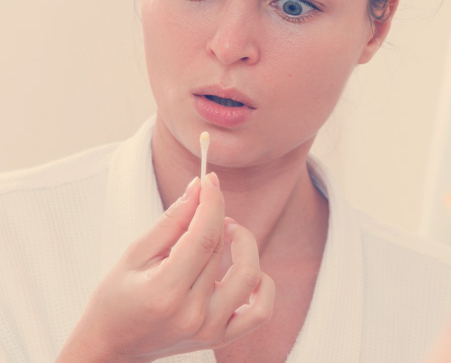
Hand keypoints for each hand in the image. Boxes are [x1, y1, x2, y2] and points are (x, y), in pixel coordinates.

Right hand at [57, 173, 274, 361]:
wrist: (112, 346)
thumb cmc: (116, 298)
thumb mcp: (134, 254)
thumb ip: (172, 221)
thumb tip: (199, 188)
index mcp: (164, 292)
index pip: (203, 237)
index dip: (211, 203)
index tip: (210, 180)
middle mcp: (192, 314)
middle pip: (220, 251)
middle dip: (216, 217)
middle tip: (205, 205)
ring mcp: (210, 330)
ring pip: (248, 276)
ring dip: (244, 245)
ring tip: (226, 231)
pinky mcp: (221, 338)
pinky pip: (261, 311)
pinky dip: (263, 285)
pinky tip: (247, 268)